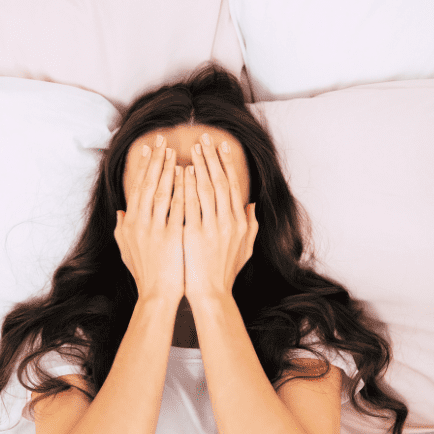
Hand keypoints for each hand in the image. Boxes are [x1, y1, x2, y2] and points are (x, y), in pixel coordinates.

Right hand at [114, 135, 184, 304]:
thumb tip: (122, 212)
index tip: (149, 148)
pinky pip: (178, 208)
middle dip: (156, 160)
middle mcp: (141, 223)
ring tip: (174, 151)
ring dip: (168, 170)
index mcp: (131, 223)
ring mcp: (156, 229)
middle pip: (149, 184)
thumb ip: (123, 229)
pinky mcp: (171, 237)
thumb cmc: (146, 274)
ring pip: (162, 192)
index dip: (144, 167)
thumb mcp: (127, 251)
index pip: (138, 188)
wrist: (157, 295)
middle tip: (162, 140)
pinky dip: (182, 190)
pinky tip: (188, 176)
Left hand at [183, 133, 258, 303]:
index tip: (221, 147)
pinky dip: (187, 186)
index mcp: (239, 222)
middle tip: (204, 139)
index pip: (233, 186)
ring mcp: (212, 227)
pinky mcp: (195, 234)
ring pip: (206, 189)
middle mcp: (228, 222)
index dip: (227, 164)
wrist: (211, 293)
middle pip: (221, 182)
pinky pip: (190, 204)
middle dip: (212, 158)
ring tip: (193, 149)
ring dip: (200, 166)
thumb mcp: (244, 249)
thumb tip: (251, 205)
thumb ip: (250, 225)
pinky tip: (182, 172)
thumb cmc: (224, 273)